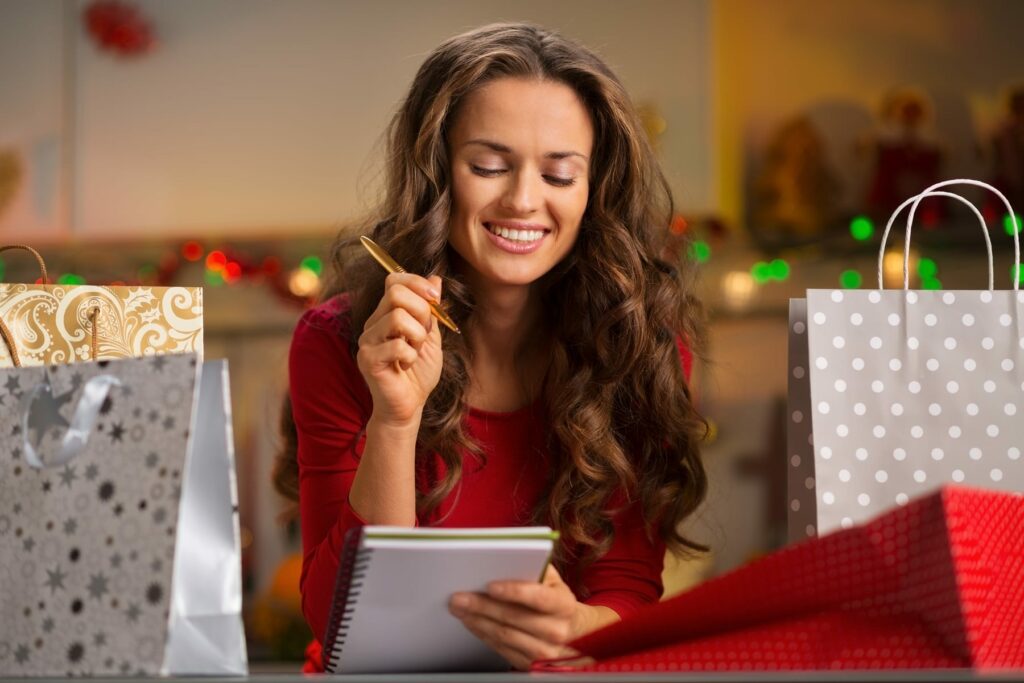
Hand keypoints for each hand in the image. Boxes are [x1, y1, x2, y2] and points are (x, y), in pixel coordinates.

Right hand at [357, 272, 443, 426]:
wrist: (410, 406)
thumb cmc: (418, 374)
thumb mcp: (431, 336)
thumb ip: (431, 309)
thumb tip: (436, 278)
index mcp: (386, 314)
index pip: (394, 280)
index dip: (417, 283)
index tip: (435, 298)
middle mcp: (373, 324)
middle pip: (396, 293)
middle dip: (421, 311)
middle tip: (423, 335)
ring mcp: (367, 341)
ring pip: (397, 317)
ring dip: (417, 336)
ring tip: (415, 352)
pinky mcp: (368, 360)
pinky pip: (397, 345)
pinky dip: (411, 355)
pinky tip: (406, 365)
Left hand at [448, 565, 618, 670]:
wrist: (573, 632)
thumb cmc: (555, 599)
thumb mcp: (553, 580)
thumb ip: (534, 568)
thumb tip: (503, 560)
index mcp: (564, 605)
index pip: (538, 598)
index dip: (514, 591)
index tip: (490, 585)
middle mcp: (557, 631)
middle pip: (514, 618)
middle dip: (482, 606)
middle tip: (459, 597)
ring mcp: (544, 652)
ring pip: (504, 636)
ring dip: (477, 621)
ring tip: (460, 609)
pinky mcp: (531, 665)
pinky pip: (501, 649)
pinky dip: (483, 634)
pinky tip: (472, 622)